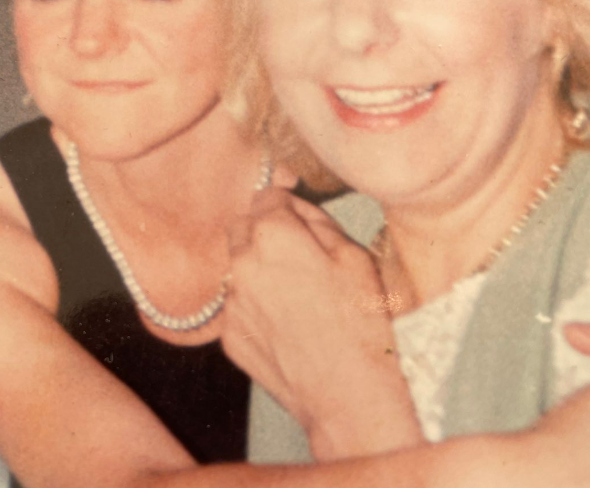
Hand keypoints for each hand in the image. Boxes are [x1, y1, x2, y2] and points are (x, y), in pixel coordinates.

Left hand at [221, 188, 421, 458]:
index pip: (266, 196)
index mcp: (273, 235)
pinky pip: (237, 306)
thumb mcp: (354, 256)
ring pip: (237, 268)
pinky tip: (287, 325)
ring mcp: (231, 302)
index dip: (287, 205)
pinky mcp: (229, 335)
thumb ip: (315, 219)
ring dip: (258, 270)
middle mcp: (241, 263)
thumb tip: (292, 204)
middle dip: (263, 232)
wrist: (348, 393)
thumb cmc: (361, 322)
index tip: (299, 220)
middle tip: (296, 255)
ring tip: (296, 297)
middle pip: (241, 227)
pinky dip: (255, 307)